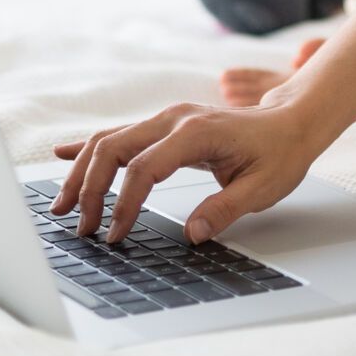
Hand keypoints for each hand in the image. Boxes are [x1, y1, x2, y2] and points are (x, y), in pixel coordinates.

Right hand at [49, 98, 322, 245]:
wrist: (292, 121)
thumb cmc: (280, 153)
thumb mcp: (264, 188)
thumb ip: (226, 210)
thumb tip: (192, 234)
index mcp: (195, 133)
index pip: (143, 169)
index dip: (124, 204)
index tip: (115, 236)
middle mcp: (173, 120)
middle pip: (112, 148)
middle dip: (90, 188)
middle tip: (81, 228)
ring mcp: (166, 119)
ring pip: (109, 139)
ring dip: (83, 171)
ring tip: (64, 206)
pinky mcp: (164, 126)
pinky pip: (120, 134)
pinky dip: (90, 148)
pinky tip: (63, 155)